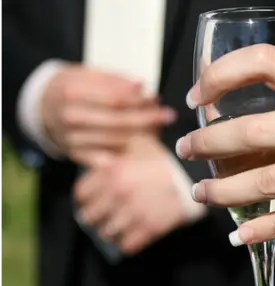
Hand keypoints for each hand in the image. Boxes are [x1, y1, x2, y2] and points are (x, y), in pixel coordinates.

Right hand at [41, 64, 175, 164]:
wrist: (44, 106)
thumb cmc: (73, 86)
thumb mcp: (88, 73)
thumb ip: (115, 80)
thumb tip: (140, 86)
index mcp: (72, 92)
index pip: (115, 99)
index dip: (140, 100)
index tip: (156, 97)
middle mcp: (71, 118)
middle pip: (119, 122)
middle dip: (148, 118)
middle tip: (167, 115)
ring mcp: (73, 139)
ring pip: (118, 141)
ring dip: (143, 135)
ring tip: (159, 127)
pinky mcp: (77, 155)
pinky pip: (109, 159)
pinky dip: (129, 153)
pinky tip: (144, 145)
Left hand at [74, 136, 189, 254]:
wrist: (197, 173)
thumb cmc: (166, 157)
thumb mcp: (137, 143)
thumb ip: (112, 150)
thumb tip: (96, 160)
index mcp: (111, 171)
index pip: (80, 195)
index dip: (86, 199)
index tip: (94, 200)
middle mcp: (118, 193)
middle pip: (89, 217)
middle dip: (96, 217)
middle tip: (105, 215)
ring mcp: (134, 212)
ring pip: (106, 234)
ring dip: (112, 232)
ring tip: (119, 227)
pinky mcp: (150, 228)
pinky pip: (127, 245)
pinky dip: (128, 243)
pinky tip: (133, 235)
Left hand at [176, 44, 274, 245]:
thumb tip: (248, 108)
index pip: (267, 63)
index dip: (221, 75)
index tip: (197, 94)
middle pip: (254, 132)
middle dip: (208, 143)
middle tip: (186, 149)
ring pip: (268, 182)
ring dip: (224, 190)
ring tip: (202, 192)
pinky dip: (262, 230)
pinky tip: (238, 235)